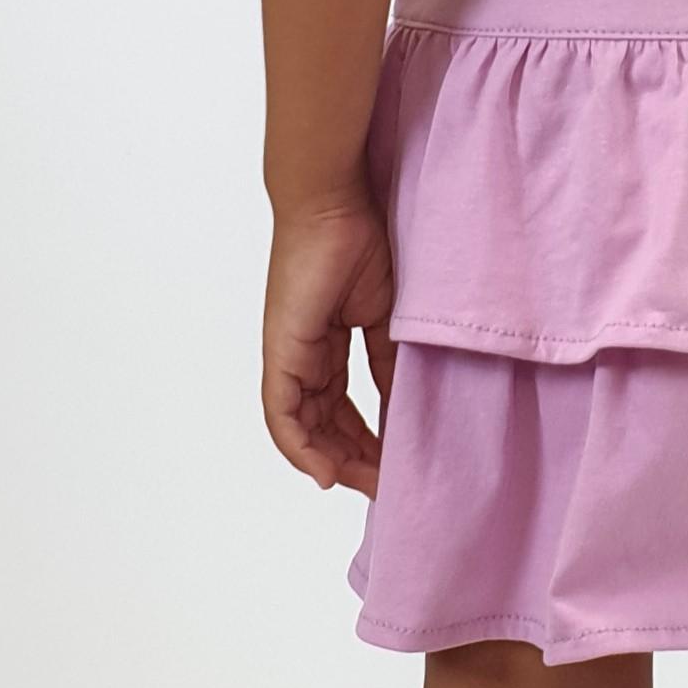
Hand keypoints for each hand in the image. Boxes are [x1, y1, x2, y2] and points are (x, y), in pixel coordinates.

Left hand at [262, 198, 396, 493]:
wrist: (335, 202)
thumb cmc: (363, 241)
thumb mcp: (389, 317)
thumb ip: (391, 364)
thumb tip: (406, 409)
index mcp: (330, 344)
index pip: (344, 407)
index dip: (368, 440)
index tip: (396, 463)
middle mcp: (304, 355)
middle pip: (323, 425)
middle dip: (354, 459)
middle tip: (387, 484)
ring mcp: (289, 355)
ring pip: (302, 428)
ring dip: (333, 461)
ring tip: (367, 484)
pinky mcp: (281, 352)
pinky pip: (282, 416)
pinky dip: (301, 448)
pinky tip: (327, 472)